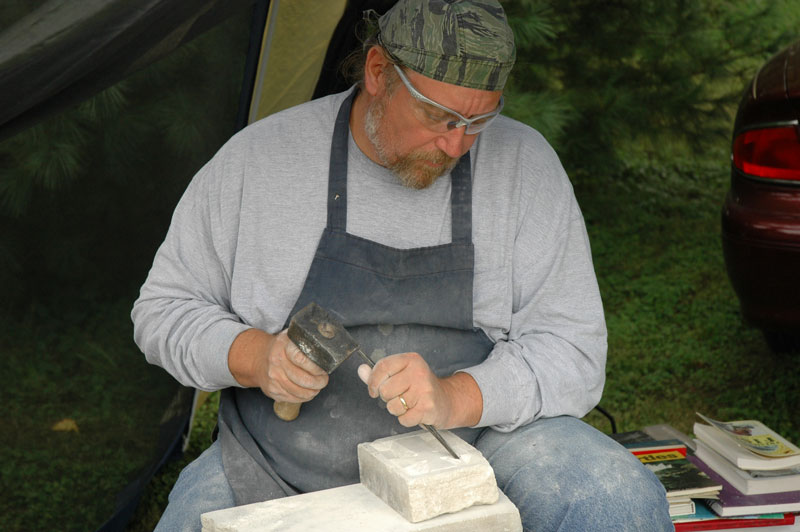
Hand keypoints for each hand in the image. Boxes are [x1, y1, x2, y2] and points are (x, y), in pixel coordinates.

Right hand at [229, 328, 327, 402]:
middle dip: (319, 382)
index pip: (301, 359)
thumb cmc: (281, 347)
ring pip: (299, 392)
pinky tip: (308, 392)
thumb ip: (307, 337)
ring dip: (313, 391)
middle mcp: (276, 362)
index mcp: (282, 346)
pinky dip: (304, 397)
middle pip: (303, 379)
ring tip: (318, 386)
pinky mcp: (272, 390)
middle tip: (324, 380)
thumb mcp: (291, 336)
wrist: (258, 358)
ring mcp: (273, 378)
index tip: (324, 369)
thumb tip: (328, 339)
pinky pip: (293, 398)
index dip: (316, 368)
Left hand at [357, 352, 481, 428]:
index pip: (382, 367)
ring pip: (392, 406)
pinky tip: (415, 412)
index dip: (373, 382)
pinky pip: (403, 419)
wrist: (446, 400)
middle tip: (399, 396)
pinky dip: (406, 419)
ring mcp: (424, 389)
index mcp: (411, 359)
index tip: (373, 390)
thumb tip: (361, 370)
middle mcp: (419, 371)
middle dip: (387, 398)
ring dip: (397, 410)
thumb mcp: (400, 374)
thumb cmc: (419, 387)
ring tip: (409, 404)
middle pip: (385, 389)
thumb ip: (379, 373)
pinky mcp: (428, 407)